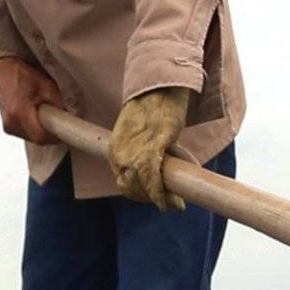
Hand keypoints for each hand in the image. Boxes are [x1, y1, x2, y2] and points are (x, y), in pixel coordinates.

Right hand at [0, 57, 66, 144]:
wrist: (5, 71)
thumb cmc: (22, 75)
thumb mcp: (47, 86)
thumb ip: (58, 104)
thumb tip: (67, 116)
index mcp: (19, 112)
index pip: (40, 136)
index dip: (54, 136)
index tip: (63, 132)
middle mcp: (11, 122)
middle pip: (36, 139)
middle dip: (49, 133)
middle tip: (58, 122)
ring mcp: (8, 126)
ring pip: (31, 138)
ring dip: (41, 131)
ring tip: (45, 116)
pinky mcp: (8, 127)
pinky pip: (25, 134)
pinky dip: (33, 128)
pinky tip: (36, 116)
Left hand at [108, 88, 194, 207]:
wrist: (160, 87)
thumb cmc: (154, 109)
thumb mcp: (142, 136)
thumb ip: (147, 154)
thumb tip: (165, 175)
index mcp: (115, 150)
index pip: (124, 183)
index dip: (141, 194)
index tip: (156, 198)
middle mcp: (120, 154)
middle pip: (130, 188)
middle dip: (149, 198)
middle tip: (168, 200)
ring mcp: (134, 151)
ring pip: (140, 187)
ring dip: (156, 198)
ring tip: (174, 201)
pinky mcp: (152, 146)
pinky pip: (152, 178)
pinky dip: (159, 193)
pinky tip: (170, 202)